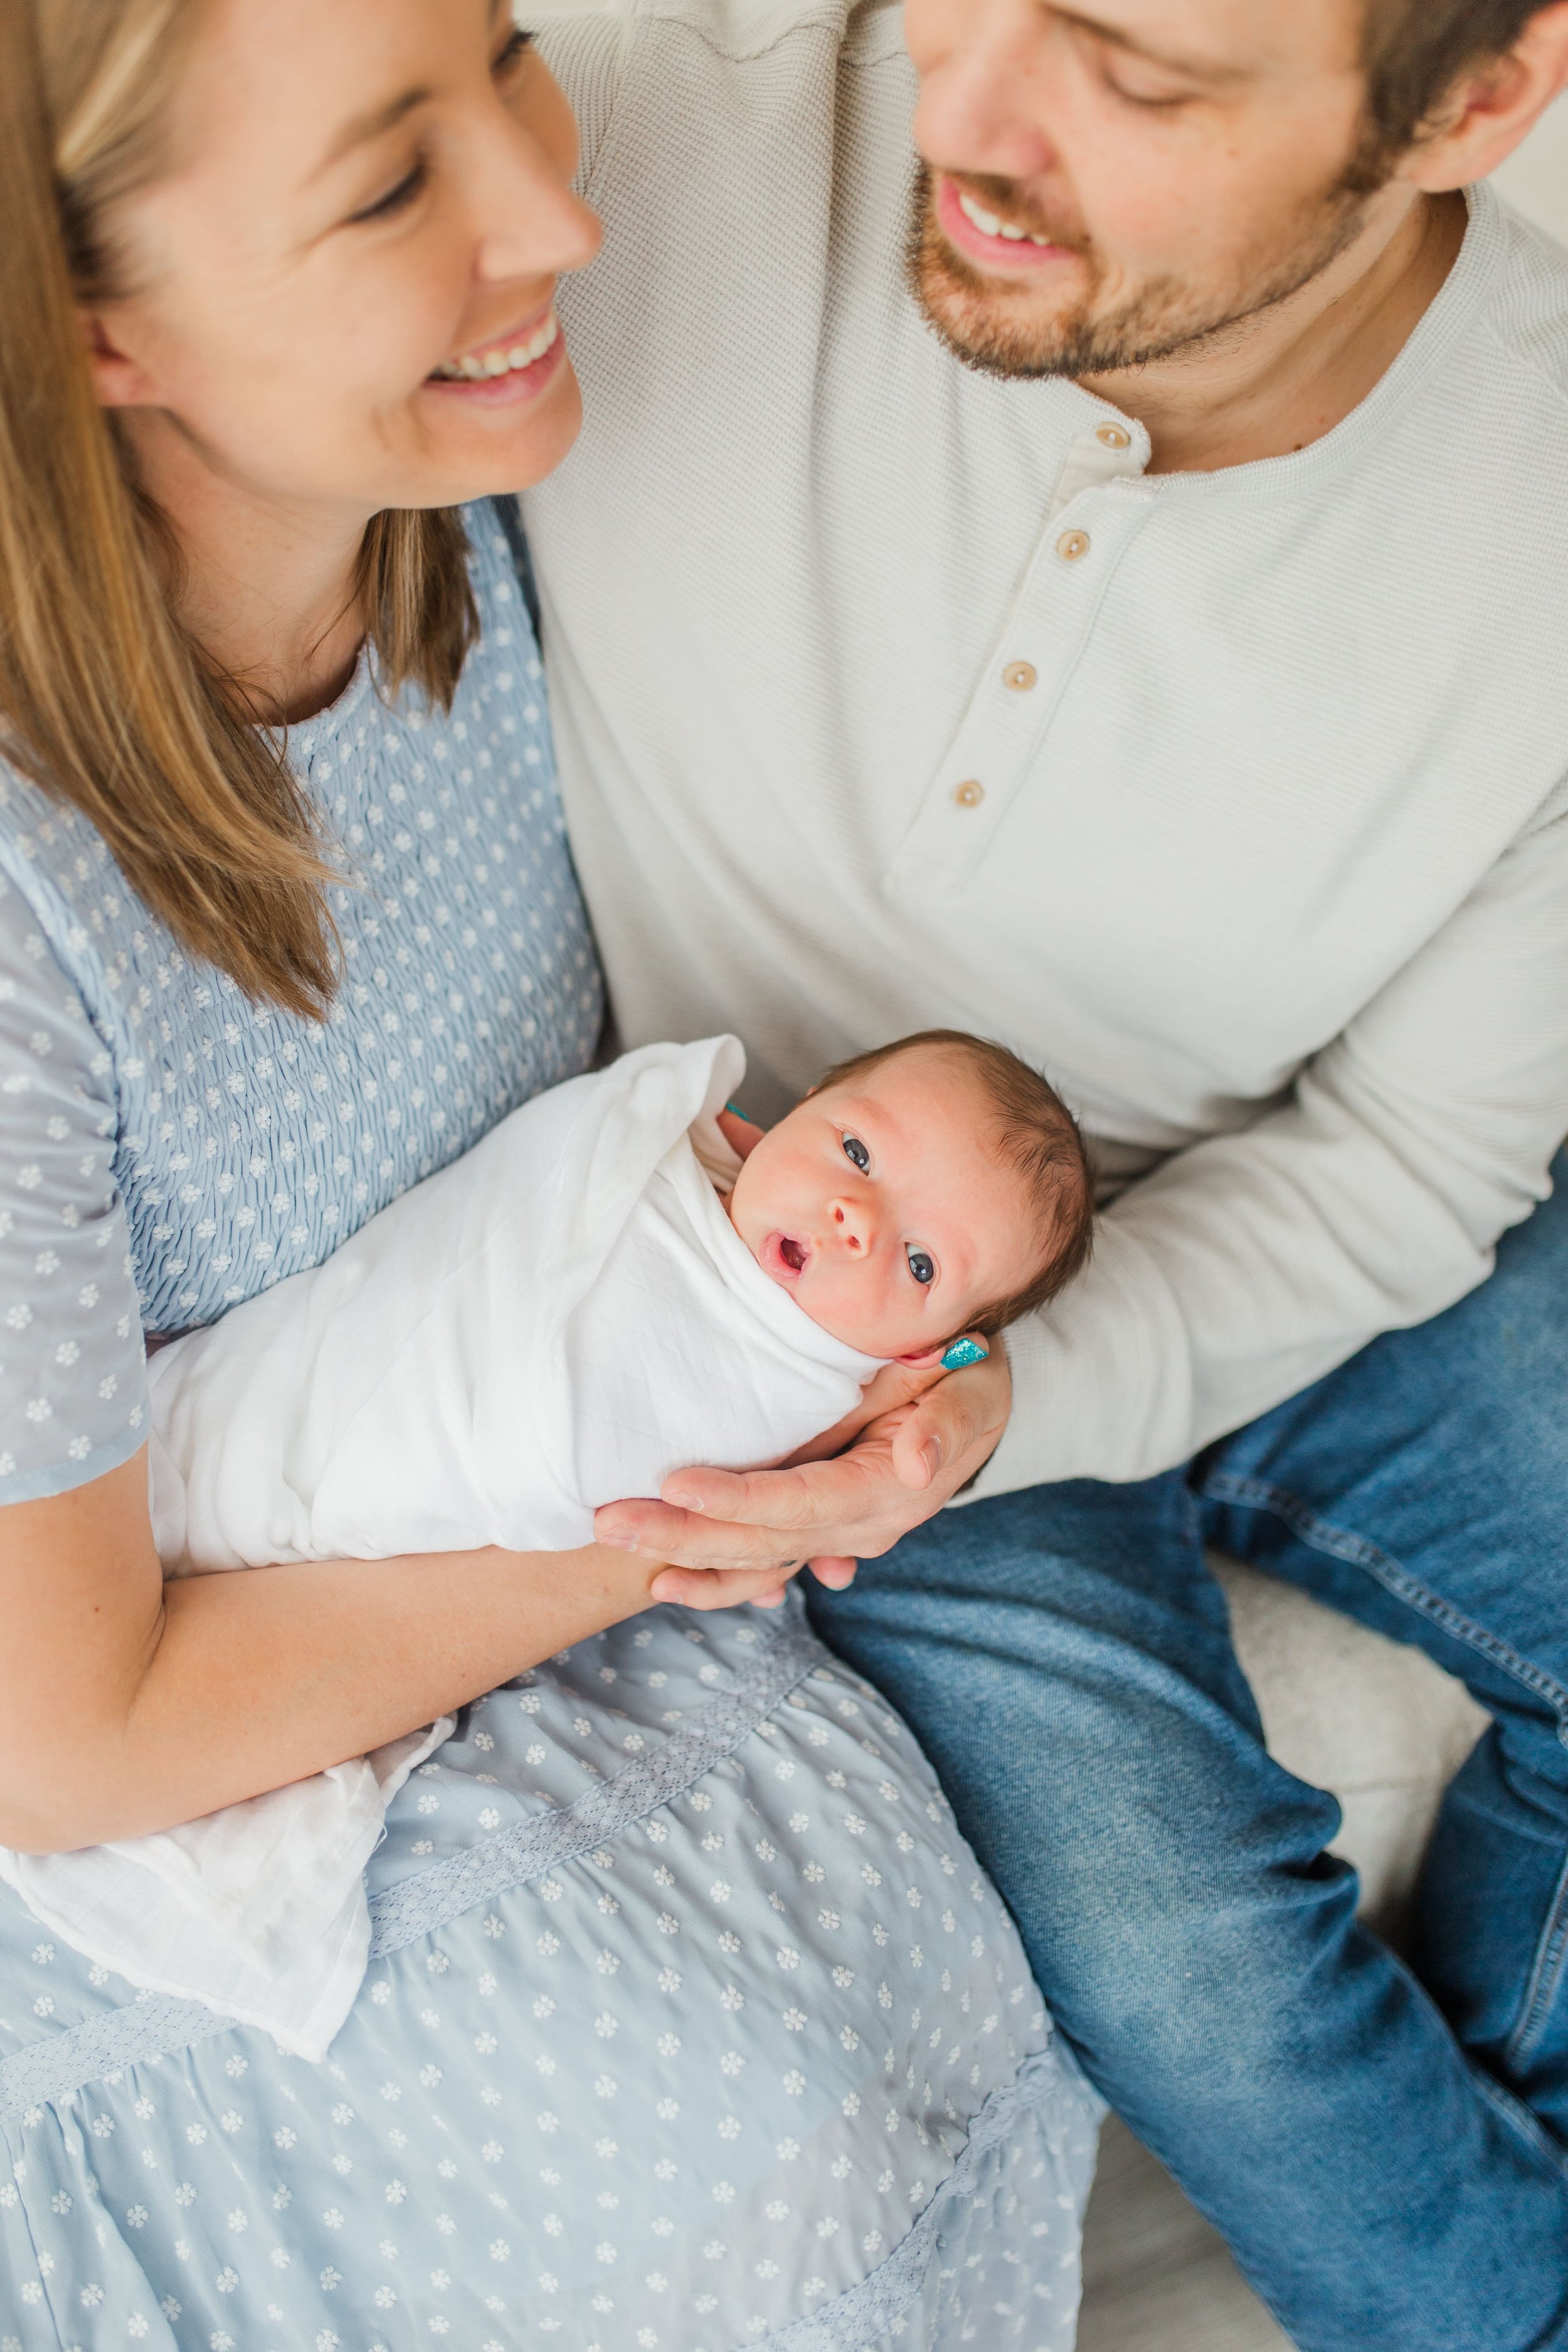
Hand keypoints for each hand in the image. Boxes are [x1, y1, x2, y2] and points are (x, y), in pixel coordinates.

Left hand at [594, 1347, 1011, 1605]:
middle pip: (760, 1541)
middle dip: (680, 1536)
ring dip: (685, 1560)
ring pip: (754, 1561)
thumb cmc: (968, 1379)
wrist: (978, 1400)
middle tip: (607, 1520)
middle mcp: (859, 1529)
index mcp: (885, 1492)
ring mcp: (839, 1538)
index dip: (737, 1499)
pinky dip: (720, 1579)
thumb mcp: (970, 1390)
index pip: (798, 1502)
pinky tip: (671, 1585)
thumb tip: (916, 1465)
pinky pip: (766, 1564)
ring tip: (617, 1551)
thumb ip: (945, 1426)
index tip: (675, 1486)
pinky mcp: (822, 1531)